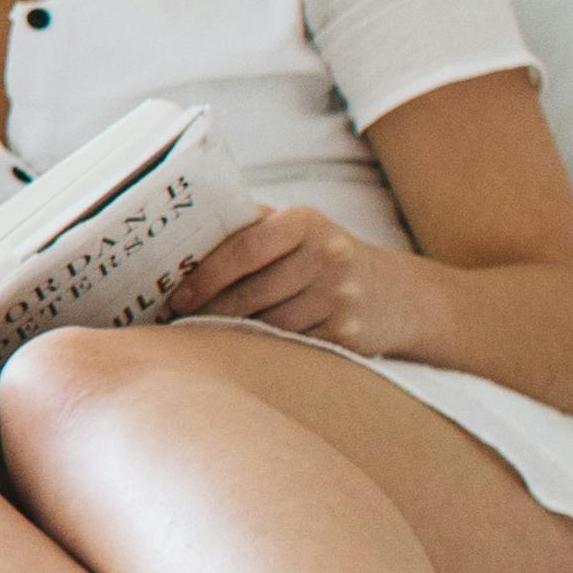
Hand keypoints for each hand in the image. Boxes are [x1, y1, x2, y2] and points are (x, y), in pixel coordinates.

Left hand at [158, 205, 398, 355]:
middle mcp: (328, 254)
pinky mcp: (348, 334)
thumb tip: (180, 243)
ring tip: (206, 337)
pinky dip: (265, 350)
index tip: (177, 297)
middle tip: (180, 323)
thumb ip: (247, 227)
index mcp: (305, 221)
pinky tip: (247, 350)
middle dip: (210, 311)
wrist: (396, 294)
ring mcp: (341, 296)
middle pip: (252, 292)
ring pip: (268, 325)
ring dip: (234, 334)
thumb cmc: (321, 258)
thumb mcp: (295, 230)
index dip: (206, 275)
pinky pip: (291, 346)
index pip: (245, 247)